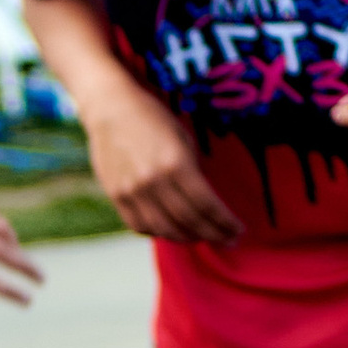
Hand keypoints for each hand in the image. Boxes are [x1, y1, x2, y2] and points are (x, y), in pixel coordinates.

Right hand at [82, 85, 241, 243]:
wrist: (110, 107)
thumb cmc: (152, 118)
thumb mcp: (182, 139)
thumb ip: (193, 173)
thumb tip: (207, 204)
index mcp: (176, 164)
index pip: (207, 205)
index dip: (225, 223)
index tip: (238, 230)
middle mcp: (153, 181)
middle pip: (189, 221)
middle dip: (213, 234)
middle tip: (228, 240)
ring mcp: (132, 191)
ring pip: (165, 230)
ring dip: (188, 238)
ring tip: (202, 236)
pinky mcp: (116, 196)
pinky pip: (140, 226)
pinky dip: (159, 233)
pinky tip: (172, 230)